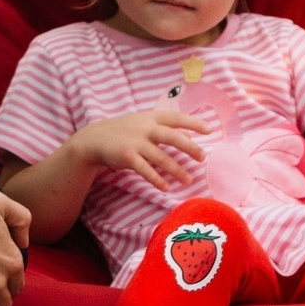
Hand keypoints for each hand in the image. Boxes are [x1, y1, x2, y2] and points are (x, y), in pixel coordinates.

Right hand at [73, 108, 213, 192]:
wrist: (94, 138)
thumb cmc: (124, 130)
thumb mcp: (144, 123)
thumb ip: (165, 128)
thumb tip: (190, 137)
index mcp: (151, 117)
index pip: (176, 118)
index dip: (194, 123)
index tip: (209, 129)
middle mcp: (145, 128)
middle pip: (173, 137)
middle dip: (190, 148)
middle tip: (203, 158)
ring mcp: (136, 142)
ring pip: (161, 157)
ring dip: (176, 170)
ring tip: (188, 180)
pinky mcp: (127, 157)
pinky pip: (146, 170)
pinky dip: (157, 179)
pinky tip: (166, 187)